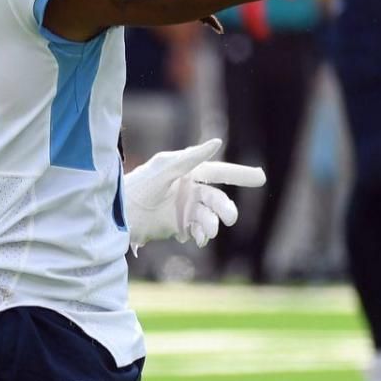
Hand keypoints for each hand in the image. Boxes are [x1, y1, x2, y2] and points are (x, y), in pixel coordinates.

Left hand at [123, 138, 265, 248]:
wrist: (119, 214)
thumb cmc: (139, 185)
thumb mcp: (165, 169)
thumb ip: (191, 158)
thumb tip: (217, 142)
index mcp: (188, 171)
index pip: (219, 171)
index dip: (240, 174)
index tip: (261, 178)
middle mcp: (190, 189)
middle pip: (217, 199)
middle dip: (226, 208)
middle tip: (231, 218)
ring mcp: (185, 208)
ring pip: (210, 216)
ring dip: (212, 224)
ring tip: (206, 231)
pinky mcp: (179, 226)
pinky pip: (199, 230)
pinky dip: (202, 234)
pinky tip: (198, 238)